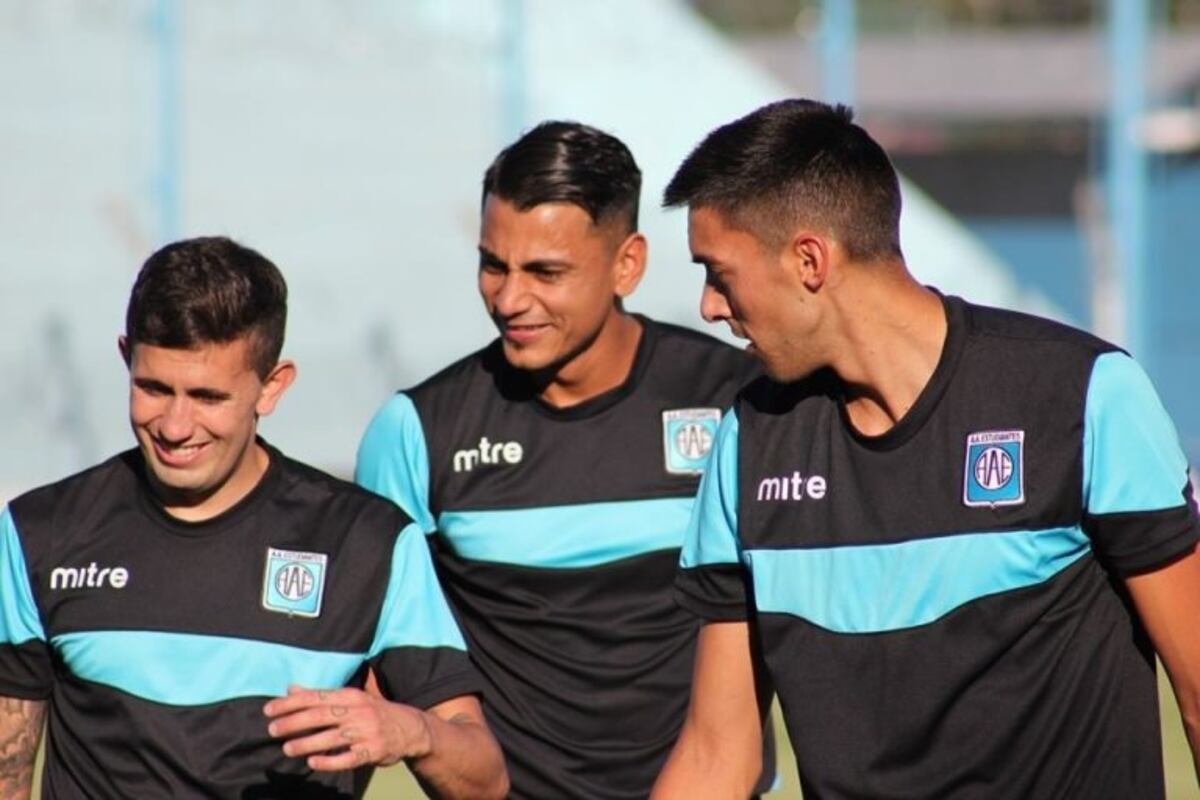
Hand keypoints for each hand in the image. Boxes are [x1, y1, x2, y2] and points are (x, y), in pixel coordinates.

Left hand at [263, 685, 432, 770]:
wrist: (411, 728)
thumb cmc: (375, 712)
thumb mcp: (351, 699)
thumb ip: (321, 696)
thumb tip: (291, 689)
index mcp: (351, 696)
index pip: (316, 697)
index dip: (291, 703)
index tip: (269, 710)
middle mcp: (358, 712)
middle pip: (321, 716)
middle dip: (294, 722)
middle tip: (272, 730)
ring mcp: (366, 732)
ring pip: (331, 738)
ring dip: (307, 743)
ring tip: (287, 748)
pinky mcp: (372, 752)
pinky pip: (348, 759)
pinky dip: (330, 761)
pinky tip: (313, 762)